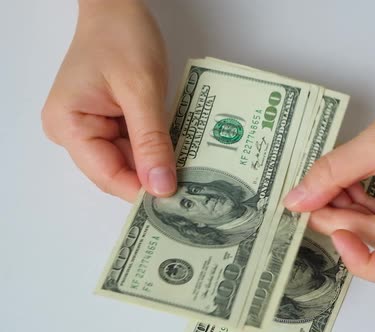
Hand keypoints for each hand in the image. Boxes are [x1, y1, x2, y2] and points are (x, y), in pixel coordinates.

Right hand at [42, 0, 174, 201]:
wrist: (118, 7)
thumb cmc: (122, 37)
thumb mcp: (141, 90)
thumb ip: (151, 141)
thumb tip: (161, 187)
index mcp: (68, 125)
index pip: (107, 174)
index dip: (141, 190)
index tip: (177, 200)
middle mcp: (73, 131)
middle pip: (118, 170)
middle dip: (154, 176)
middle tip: (193, 187)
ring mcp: (91, 126)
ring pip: (130, 159)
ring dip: (159, 161)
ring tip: (192, 166)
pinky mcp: (109, 121)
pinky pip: (135, 144)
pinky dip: (157, 146)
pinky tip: (180, 147)